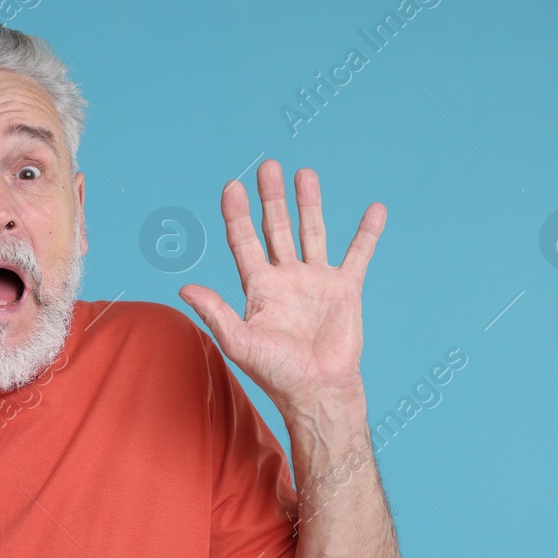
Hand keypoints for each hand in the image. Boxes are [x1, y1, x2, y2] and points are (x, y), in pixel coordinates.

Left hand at [178, 160, 383, 414]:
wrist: (318, 391)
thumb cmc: (276, 373)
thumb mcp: (239, 342)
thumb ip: (215, 311)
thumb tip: (183, 287)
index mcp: (259, 288)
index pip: (244, 241)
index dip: (237, 214)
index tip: (232, 187)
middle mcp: (286, 279)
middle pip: (276, 228)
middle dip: (271, 198)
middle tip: (268, 166)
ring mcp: (316, 281)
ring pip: (312, 232)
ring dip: (309, 203)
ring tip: (304, 173)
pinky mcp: (345, 289)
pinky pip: (358, 254)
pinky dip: (367, 233)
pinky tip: (374, 209)